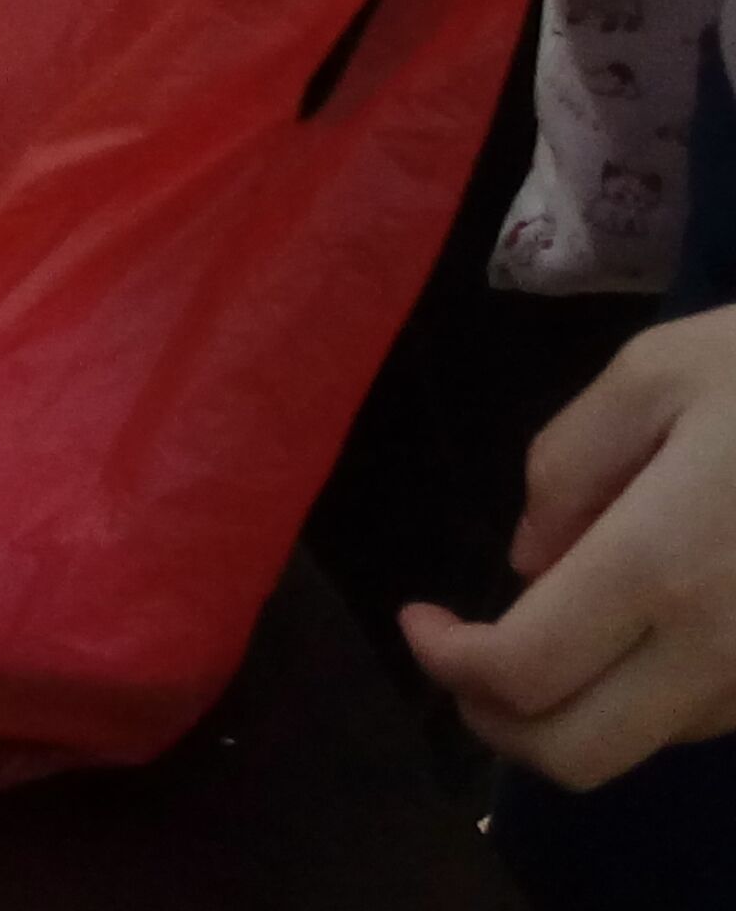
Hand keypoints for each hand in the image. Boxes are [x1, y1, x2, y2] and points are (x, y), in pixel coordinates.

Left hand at [404, 308, 735, 787]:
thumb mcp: (657, 373)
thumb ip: (568, 464)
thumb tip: (529, 562)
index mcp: (663, 566)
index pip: (523, 671)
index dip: (448, 662)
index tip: (419, 619)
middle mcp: (721, 652)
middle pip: (575, 752)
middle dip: (496, 720)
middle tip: (463, 655)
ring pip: (642, 745)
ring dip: (571, 709)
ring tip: (546, 627)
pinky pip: (706, 721)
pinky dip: (644, 696)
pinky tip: (635, 627)